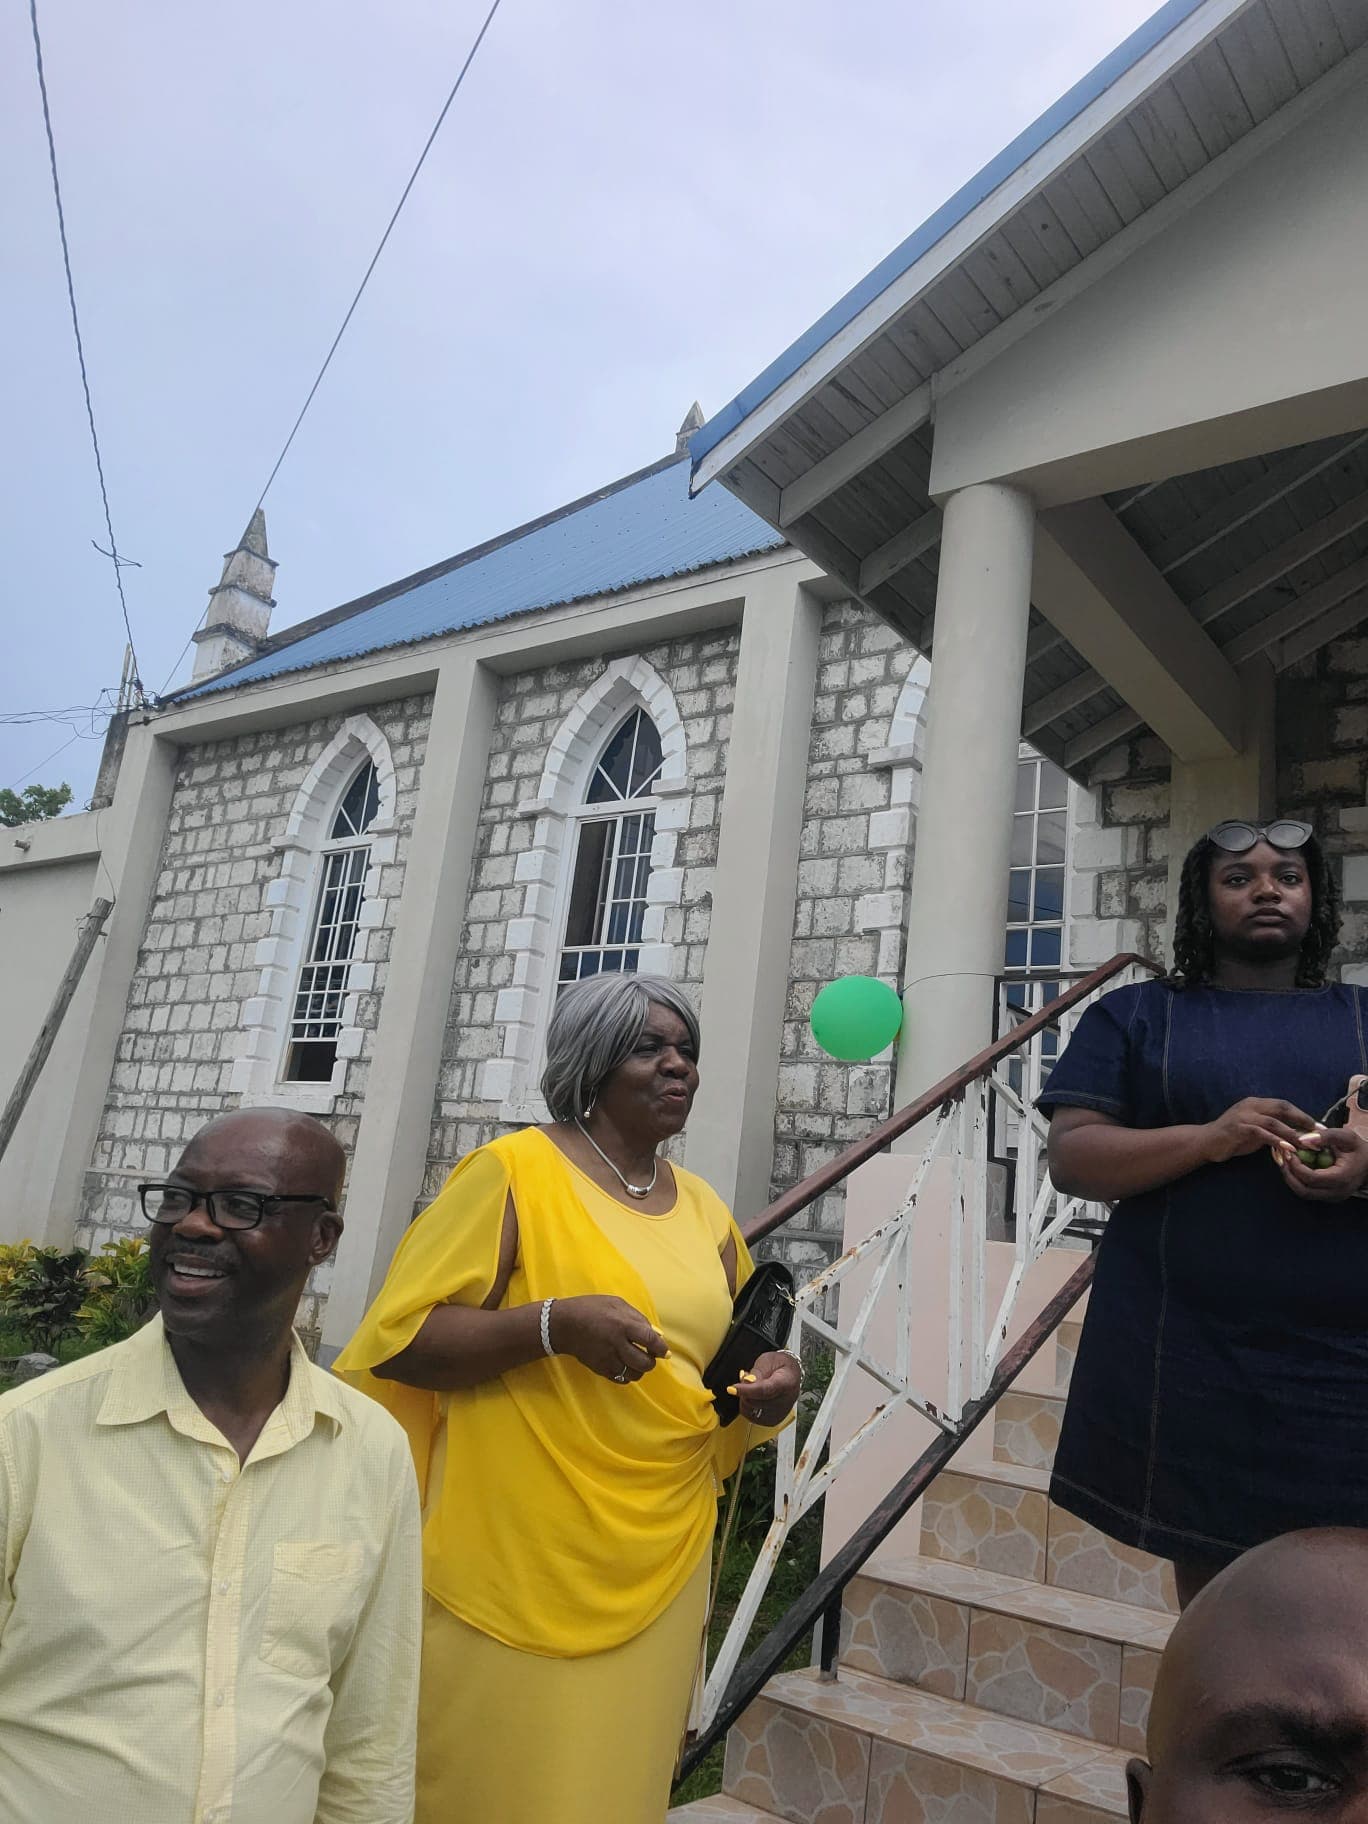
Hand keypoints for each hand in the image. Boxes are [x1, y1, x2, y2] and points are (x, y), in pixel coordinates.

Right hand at [550, 1295, 666, 1381]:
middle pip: (644, 1363)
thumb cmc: (591, 1309)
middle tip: (649, 1355)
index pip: (650, 1341)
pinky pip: (621, 1379)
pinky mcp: (599, 1369)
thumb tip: (655, 1334)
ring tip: (636, 1359)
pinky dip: (627, 1374)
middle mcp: (616, 1343)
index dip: (661, 1348)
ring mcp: (607, 1359)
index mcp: (622, 1324)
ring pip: (634, 1374)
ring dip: (639, 1369)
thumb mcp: (616, 1304)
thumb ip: (638, 1318)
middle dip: (651, 1361)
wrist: (563, 1324)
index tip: (664, 1351)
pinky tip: (624, 1364)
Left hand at [730, 1351, 800, 1426]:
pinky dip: (747, 1405)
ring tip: (753, 1386)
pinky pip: (750, 1415)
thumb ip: (757, 1373)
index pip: (764, 1390)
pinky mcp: (772, 1420)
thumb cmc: (780, 1365)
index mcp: (786, 1384)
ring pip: (749, 1410)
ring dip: (745, 1398)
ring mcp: (779, 1414)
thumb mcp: (768, 1361)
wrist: (791, 1375)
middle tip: (748, 1377)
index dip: (746, 1390)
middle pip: (754, 1402)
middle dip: (744, 1390)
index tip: (732, 1388)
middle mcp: (785, 1402)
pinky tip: (753, 1396)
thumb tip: (746, 1384)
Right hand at [1203, 1097, 1317, 1163]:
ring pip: (1274, 1121)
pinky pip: (1262, 1133)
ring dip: (1292, 1133)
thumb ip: (1271, 1129)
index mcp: (1255, 1103)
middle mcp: (1250, 1105)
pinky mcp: (1239, 1128)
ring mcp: (1244, 1115)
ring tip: (1306, 1144)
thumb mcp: (1254, 1130)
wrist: (1206, 1143)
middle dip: (1302, 1120)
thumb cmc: (1232, 1138)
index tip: (1317, 1126)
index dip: (1301, 1114)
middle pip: (1282, 1108)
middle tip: (1317, 1133)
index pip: (1283, 1104)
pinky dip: (1277, 1141)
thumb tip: (1295, 1135)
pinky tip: (1288, 1149)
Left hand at [1276, 1126, 1367, 1202]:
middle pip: (1303, 1190)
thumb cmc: (1358, 1149)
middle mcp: (1336, 1192)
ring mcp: (1332, 1197)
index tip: (1288, 1151)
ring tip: (1285, 1160)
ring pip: (1303, 1193)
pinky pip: (1308, 1191)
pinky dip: (1297, 1180)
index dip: (1295, 1165)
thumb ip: (1326, 1136)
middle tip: (1281, 1157)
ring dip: (1291, 1178)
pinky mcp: (1328, 1196)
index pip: (1310, 1178)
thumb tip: (1302, 1139)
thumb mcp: (1346, 1137)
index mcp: (1341, 1179)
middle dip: (1288, 1174)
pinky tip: (1293, 1165)